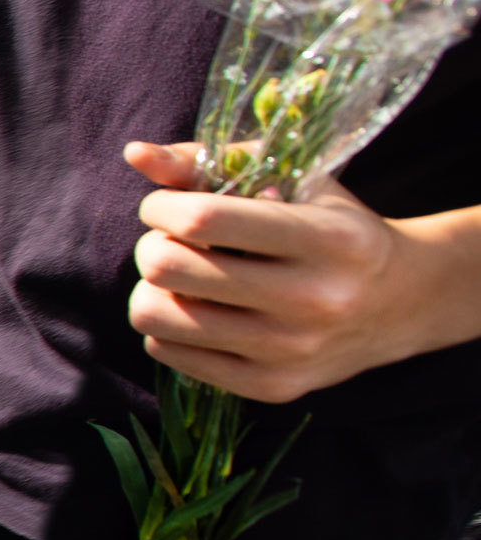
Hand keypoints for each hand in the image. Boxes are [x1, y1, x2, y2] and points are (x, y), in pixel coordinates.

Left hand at [125, 140, 471, 402]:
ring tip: (181, 278)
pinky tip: (200, 311)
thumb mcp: (292, 180)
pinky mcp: (271, 386)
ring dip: (151, 289)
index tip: (165, 206)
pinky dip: (167, 327)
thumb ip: (211, 164)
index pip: (203, 220)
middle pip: (167, 268)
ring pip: (154, 316)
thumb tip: (135, 153)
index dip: (161, 207)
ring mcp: (291, 351)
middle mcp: (314, 299)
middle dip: (153, 245)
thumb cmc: (334, 225)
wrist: (404, 302)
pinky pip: (166, 352)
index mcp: (327, 238)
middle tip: (173, 242)